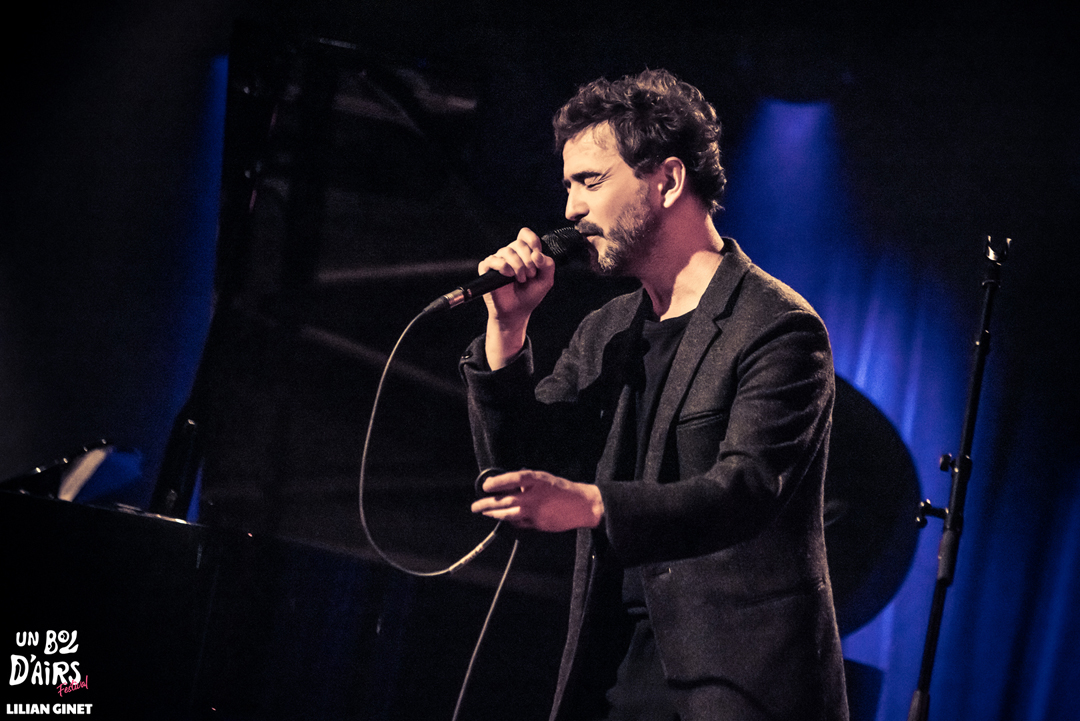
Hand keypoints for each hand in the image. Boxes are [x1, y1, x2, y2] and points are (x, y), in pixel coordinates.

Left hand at [471, 469, 603, 531]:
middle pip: (505, 500)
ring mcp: (535, 511)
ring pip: (508, 514)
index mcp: (537, 480)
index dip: (497, 482)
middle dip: (487, 504)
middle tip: (475, 506)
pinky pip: (518, 522)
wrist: (581, 505)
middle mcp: (534, 496)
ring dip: (494, 514)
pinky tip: (504, 518)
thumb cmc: (561, 490)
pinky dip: (509, 520)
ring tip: (485, 513)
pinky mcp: (537, 523)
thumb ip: (526, 482)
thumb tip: (506, 485)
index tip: (485, 486)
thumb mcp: (544, 478)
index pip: (512, 479)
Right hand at [481, 228, 555, 368]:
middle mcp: (511, 254)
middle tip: (531, 275)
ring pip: (506, 250)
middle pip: (518, 243)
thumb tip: (536, 254)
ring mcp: (498, 260)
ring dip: (518, 266)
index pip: (526, 235)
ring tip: (521, 279)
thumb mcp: (546, 280)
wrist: (516, 312)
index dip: (532, 241)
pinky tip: (509, 276)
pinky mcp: (487, 269)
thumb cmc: (530, 295)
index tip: (537, 255)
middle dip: (528, 260)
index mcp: (524, 253)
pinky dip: (503, 267)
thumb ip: (547, 265)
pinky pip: (493, 260)